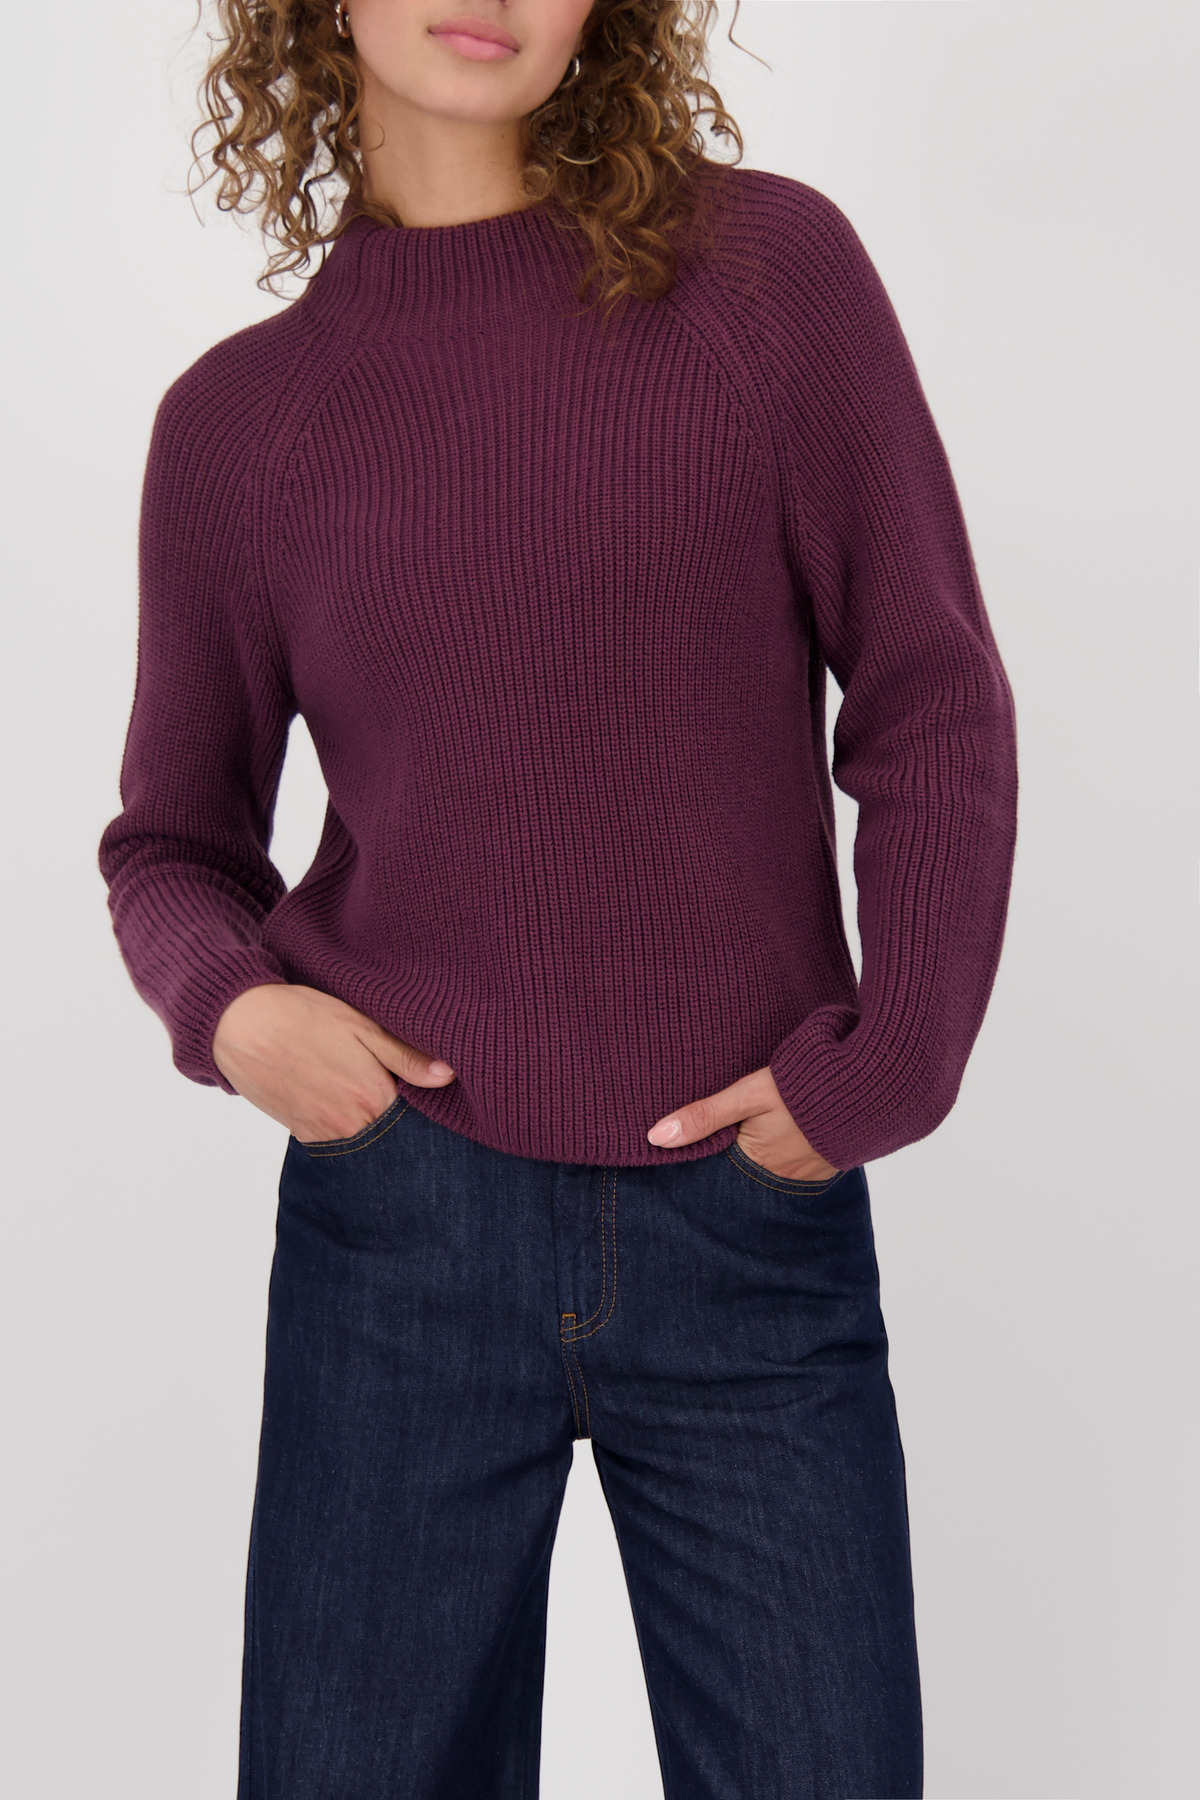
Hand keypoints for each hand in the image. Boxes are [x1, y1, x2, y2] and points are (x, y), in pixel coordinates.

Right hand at [212, 983, 455, 1142]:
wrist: (239, 1026)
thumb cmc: (303, 1017)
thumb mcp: (361, 1025)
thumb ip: (406, 1055)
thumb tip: (449, 1076)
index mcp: (374, 1098)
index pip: (419, 1117)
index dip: (427, 1103)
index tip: (428, 1089)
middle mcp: (351, 1127)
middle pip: (393, 1133)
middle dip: (401, 1118)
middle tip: (393, 1088)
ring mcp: (325, 1135)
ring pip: (366, 1139)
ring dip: (372, 1122)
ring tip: (362, 1087)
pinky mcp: (303, 1135)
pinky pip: (338, 1139)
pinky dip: (346, 1124)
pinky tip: (341, 1095)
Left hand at [646, 1065, 838, 1181]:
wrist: (869, 1084)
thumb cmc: (804, 1086)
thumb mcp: (748, 1095)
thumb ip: (704, 1116)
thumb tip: (654, 1137)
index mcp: (758, 1162)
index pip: (720, 1166)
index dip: (709, 1152)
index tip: (694, 1144)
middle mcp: (784, 1175)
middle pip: (748, 1168)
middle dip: (739, 1154)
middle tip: (737, 1131)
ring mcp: (810, 1172)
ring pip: (775, 1164)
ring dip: (767, 1151)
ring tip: (765, 1130)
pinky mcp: (831, 1161)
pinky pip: (801, 1160)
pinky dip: (792, 1148)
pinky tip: (790, 1129)